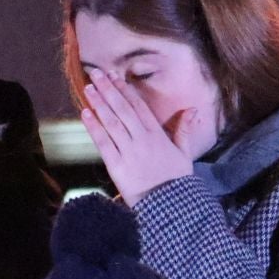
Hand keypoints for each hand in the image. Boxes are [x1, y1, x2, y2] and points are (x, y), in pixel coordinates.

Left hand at [79, 68, 206, 205]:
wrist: (169, 205)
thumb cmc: (175, 180)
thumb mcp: (184, 153)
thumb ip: (184, 129)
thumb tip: (192, 109)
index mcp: (157, 135)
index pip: (138, 106)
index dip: (125, 90)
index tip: (115, 75)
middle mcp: (141, 139)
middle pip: (123, 109)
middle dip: (109, 89)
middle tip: (96, 72)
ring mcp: (128, 151)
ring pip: (112, 122)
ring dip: (99, 103)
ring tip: (89, 87)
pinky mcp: (117, 165)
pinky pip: (103, 143)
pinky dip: (94, 127)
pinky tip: (85, 113)